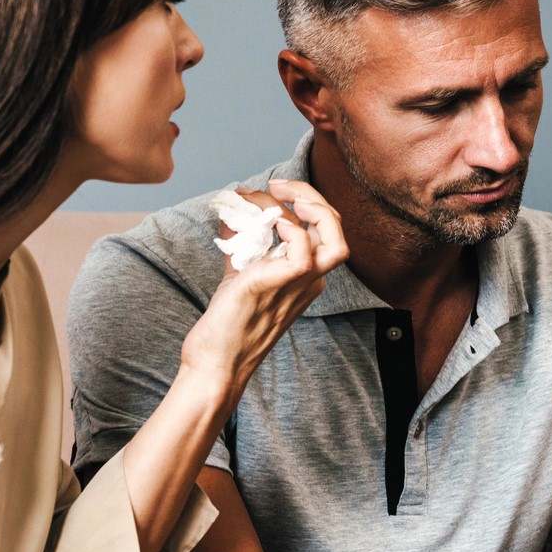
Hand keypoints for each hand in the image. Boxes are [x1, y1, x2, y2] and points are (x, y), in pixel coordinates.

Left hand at [180, 178, 347, 392]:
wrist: (215, 364)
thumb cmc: (227, 326)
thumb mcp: (238, 273)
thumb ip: (240, 243)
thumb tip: (232, 211)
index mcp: (304, 278)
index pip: (324, 230)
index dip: (303, 201)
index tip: (271, 190)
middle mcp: (309, 281)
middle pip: (336, 229)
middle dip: (312, 196)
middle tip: (279, 186)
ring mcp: (298, 286)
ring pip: (335, 241)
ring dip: (308, 207)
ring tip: (277, 196)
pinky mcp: (277, 288)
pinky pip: (303, 254)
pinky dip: (289, 231)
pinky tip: (262, 226)